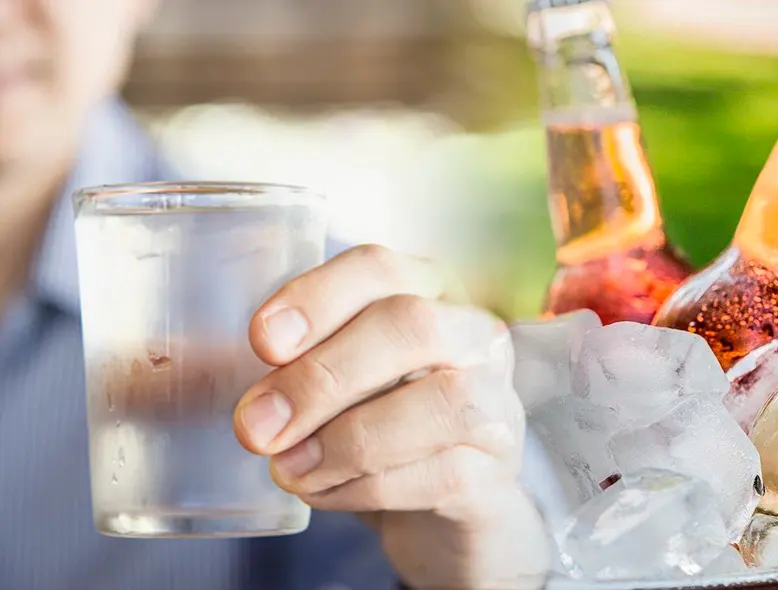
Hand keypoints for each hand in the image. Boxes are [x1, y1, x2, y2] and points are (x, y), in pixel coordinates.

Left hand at [233, 245, 549, 589]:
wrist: (447, 502)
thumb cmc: (379, 422)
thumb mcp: (337, 381)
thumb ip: (276, 368)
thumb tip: (160, 374)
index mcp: (429, 291)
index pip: (380, 266)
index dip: (319, 296)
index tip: (261, 340)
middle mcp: (475, 335)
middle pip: (411, 325)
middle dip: (323, 375)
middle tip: (255, 426)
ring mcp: (499, 401)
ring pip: (443, 401)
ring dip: (349, 439)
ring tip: (288, 470)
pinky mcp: (500, 468)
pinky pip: (444, 473)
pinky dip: (370, 488)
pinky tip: (326, 494)